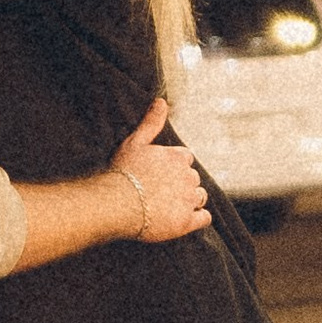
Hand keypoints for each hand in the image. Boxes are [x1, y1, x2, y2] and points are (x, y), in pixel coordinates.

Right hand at [111, 98, 208, 241]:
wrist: (117, 203)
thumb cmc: (123, 172)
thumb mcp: (135, 142)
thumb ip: (151, 122)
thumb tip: (162, 101)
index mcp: (178, 157)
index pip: (185, 158)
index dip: (174, 166)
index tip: (161, 174)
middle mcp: (188, 177)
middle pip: (193, 178)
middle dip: (182, 183)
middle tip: (162, 191)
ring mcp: (189, 200)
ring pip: (200, 197)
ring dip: (191, 200)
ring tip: (171, 206)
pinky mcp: (187, 221)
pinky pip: (204, 218)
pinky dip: (198, 218)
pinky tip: (186, 219)